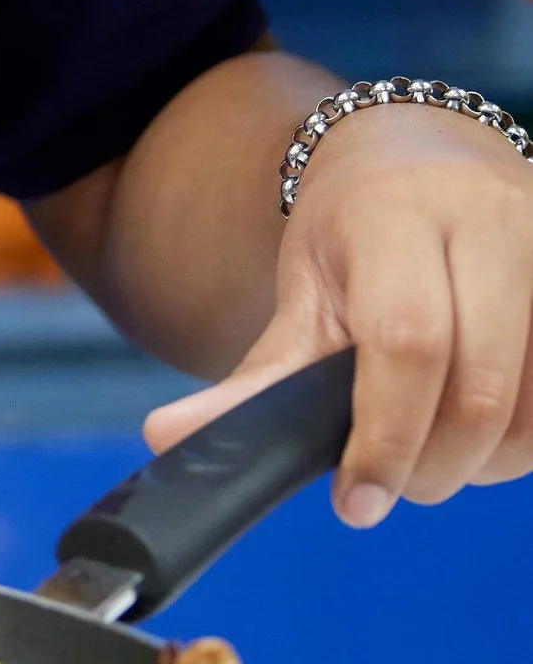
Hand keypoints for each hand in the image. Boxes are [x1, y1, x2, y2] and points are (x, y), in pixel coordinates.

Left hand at [144, 102, 532, 523]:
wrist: (422, 160)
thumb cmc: (352, 238)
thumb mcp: (298, 294)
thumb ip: (252, 380)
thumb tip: (166, 438)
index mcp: (397, 214)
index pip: (406, 342)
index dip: (383, 437)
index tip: (355, 502)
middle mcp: (490, 219)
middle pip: (478, 388)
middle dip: (432, 466)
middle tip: (394, 484)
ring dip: (487, 463)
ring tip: (437, 454)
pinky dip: (526, 440)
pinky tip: (488, 433)